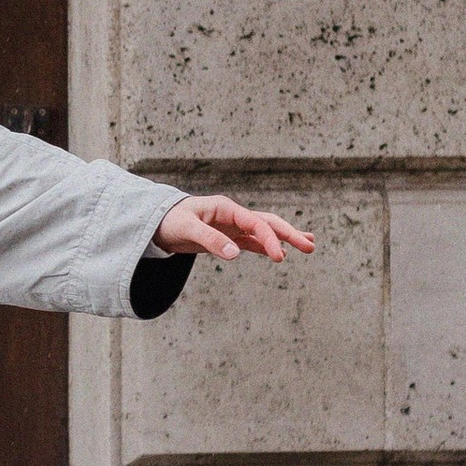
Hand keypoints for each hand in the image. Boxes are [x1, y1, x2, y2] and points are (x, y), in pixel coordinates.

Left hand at [155, 197, 314, 264]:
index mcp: (226, 209)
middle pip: (267, 223)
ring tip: (308, 244)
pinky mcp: (226, 238)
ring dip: (284, 238)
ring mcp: (231, 227)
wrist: (154, 224)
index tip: (280, 257)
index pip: (256, 223)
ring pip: (263, 232)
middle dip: (289, 234)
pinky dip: (266, 247)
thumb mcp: (186, 230)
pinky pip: (251, 242)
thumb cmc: (168, 222)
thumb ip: (210, 240)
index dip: (270, 239)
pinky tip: (280, 254)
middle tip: (311, 246)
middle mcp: (232, 216)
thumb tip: (235, 254)